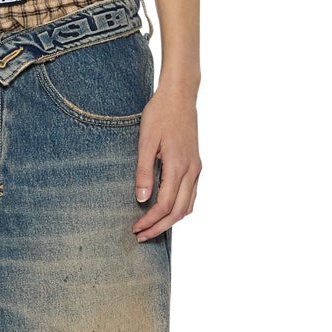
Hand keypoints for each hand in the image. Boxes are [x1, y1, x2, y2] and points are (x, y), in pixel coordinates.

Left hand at [133, 80, 200, 239]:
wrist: (180, 96)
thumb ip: (143, 172)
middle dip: (159, 227)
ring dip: (171, 221)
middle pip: (178, 212)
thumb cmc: (160, 115)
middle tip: (141, 236)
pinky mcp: (196, 164)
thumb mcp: (145, 142)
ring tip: (152, 227)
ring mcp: (196, 168)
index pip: (165, 205)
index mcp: (178, 166)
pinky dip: (180, 208)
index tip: (135, 228)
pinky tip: (166, 210)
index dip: (150, 221)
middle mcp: (191, 171)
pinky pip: (192, 195)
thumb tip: (142, 199)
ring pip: (188, 206)